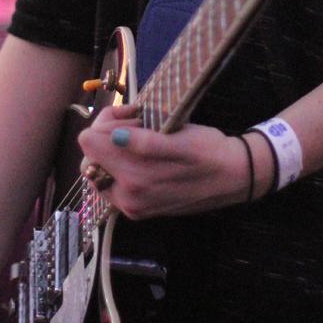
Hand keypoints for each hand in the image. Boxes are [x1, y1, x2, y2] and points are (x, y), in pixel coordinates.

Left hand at [78, 104, 251, 219]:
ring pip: (99, 168)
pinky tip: (142, 154)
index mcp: (136, 178)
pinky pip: (112, 181)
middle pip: (90, 155)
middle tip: (137, 120)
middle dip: (107, 133)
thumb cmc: (209, 152)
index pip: (89, 141)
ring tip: (142, 136)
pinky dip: (120, 163)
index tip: (132, 113)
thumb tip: (114, 137)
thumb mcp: (181, 139)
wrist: (234, 178)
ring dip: (113, 149)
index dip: (107, 120)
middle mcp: (126, 197)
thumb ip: (145, 142)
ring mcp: (130, 206)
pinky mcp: (136, 209)